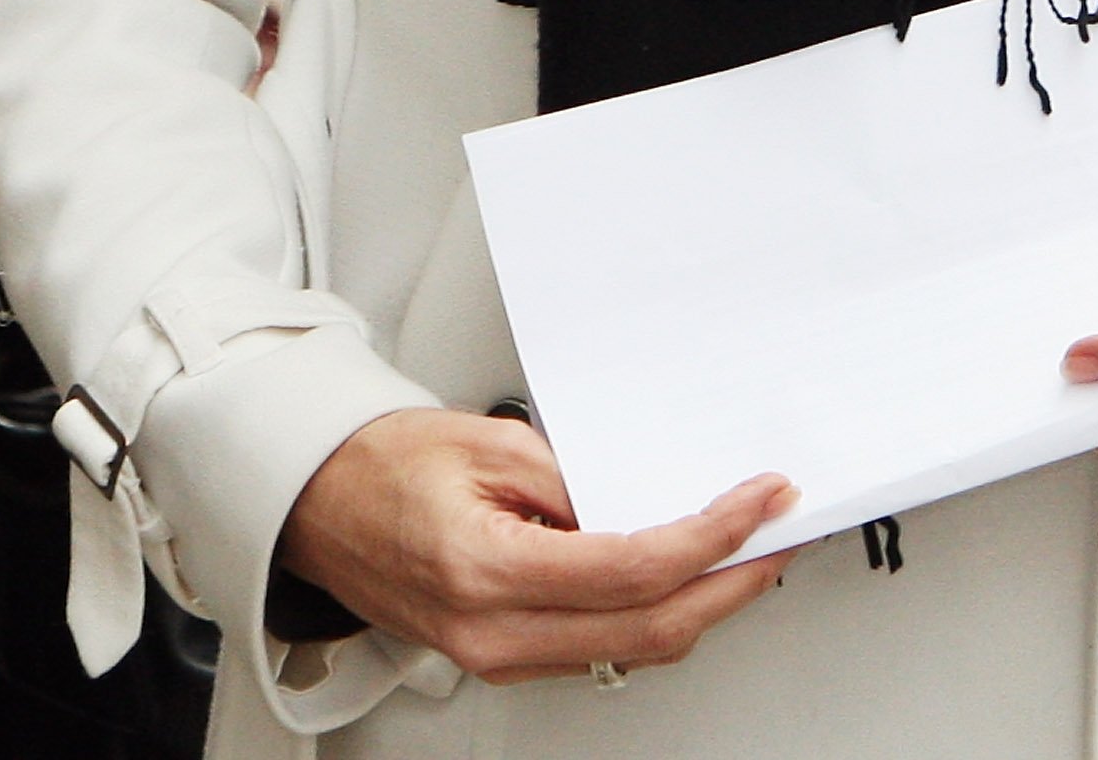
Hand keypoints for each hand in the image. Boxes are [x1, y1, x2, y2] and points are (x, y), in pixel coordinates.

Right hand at [278, 408, 795, 682]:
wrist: (317, 504)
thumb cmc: (382, 465)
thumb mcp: (487, 440)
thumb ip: (572, 476)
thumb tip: (650, 498)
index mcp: (490, 572)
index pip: (636, 568)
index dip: (714, 536)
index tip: (760, 502)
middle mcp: (497, 633)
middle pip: (650, 627)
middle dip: (732, 583)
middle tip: (780, 536)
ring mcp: (498, 656)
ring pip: (633, 647)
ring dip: (703, 604)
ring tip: (748, 552)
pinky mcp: (502, 656)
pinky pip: (600, 646)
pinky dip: (655, 614)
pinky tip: (683, 579)